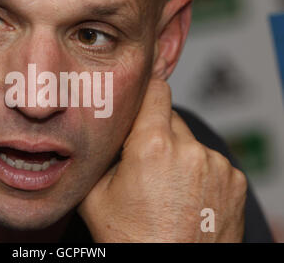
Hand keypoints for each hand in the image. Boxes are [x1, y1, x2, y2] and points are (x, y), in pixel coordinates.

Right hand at [78, 79, 246, 242]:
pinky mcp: (236, 182)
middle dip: (156, 132)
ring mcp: (218, 166)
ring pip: (190, 142)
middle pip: (171, 118)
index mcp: (152, 145)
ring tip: (166, 188)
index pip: (156, 91)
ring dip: (178, 154)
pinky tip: (186, 197)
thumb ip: (102, 155)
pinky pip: (211, 163)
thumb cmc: (132, 239)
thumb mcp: (95, 194)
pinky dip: (199, 172)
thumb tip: (108, 135)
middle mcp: (190, 150)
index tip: (140, 102)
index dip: (145, 95)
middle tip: (144, 161)